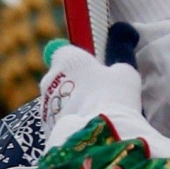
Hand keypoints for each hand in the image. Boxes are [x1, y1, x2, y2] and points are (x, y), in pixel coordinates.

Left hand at [41, 23, 169, 157]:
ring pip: (58, 101)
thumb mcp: (124, 71)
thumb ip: (119, 51)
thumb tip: (123, 31)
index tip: (94, 72)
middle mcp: (49, 78)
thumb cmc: (113, 97)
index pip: (64, 52)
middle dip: (75, 85)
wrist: (99, 137)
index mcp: (64, 58)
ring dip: (71, 106)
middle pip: (61, 78)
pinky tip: (85, 131)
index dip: (79, 62)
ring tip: (94, 117)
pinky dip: (69, 123)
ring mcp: (45, 105)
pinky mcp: (45, 128)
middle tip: (98, 97)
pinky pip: (58, 121)